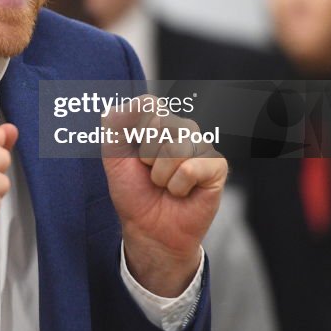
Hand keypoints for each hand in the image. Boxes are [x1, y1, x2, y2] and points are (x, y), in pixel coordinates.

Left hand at [101, 96, 226, 295]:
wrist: (146, 229)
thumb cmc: (133, 191)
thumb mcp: (113, 155)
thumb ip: (117, 122)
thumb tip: (143, 101)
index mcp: (159, 121)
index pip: (150, 105)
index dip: (136, 134)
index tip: (135, 155)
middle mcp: (183, 129)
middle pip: (162, 124)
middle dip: (146, 156)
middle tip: (151, 173)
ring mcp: (201, 147)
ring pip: (176, 147)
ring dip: (160, 175)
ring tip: (165, 185)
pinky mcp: (217, 167)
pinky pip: (191, 169)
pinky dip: (177, 186)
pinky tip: (181, 193)